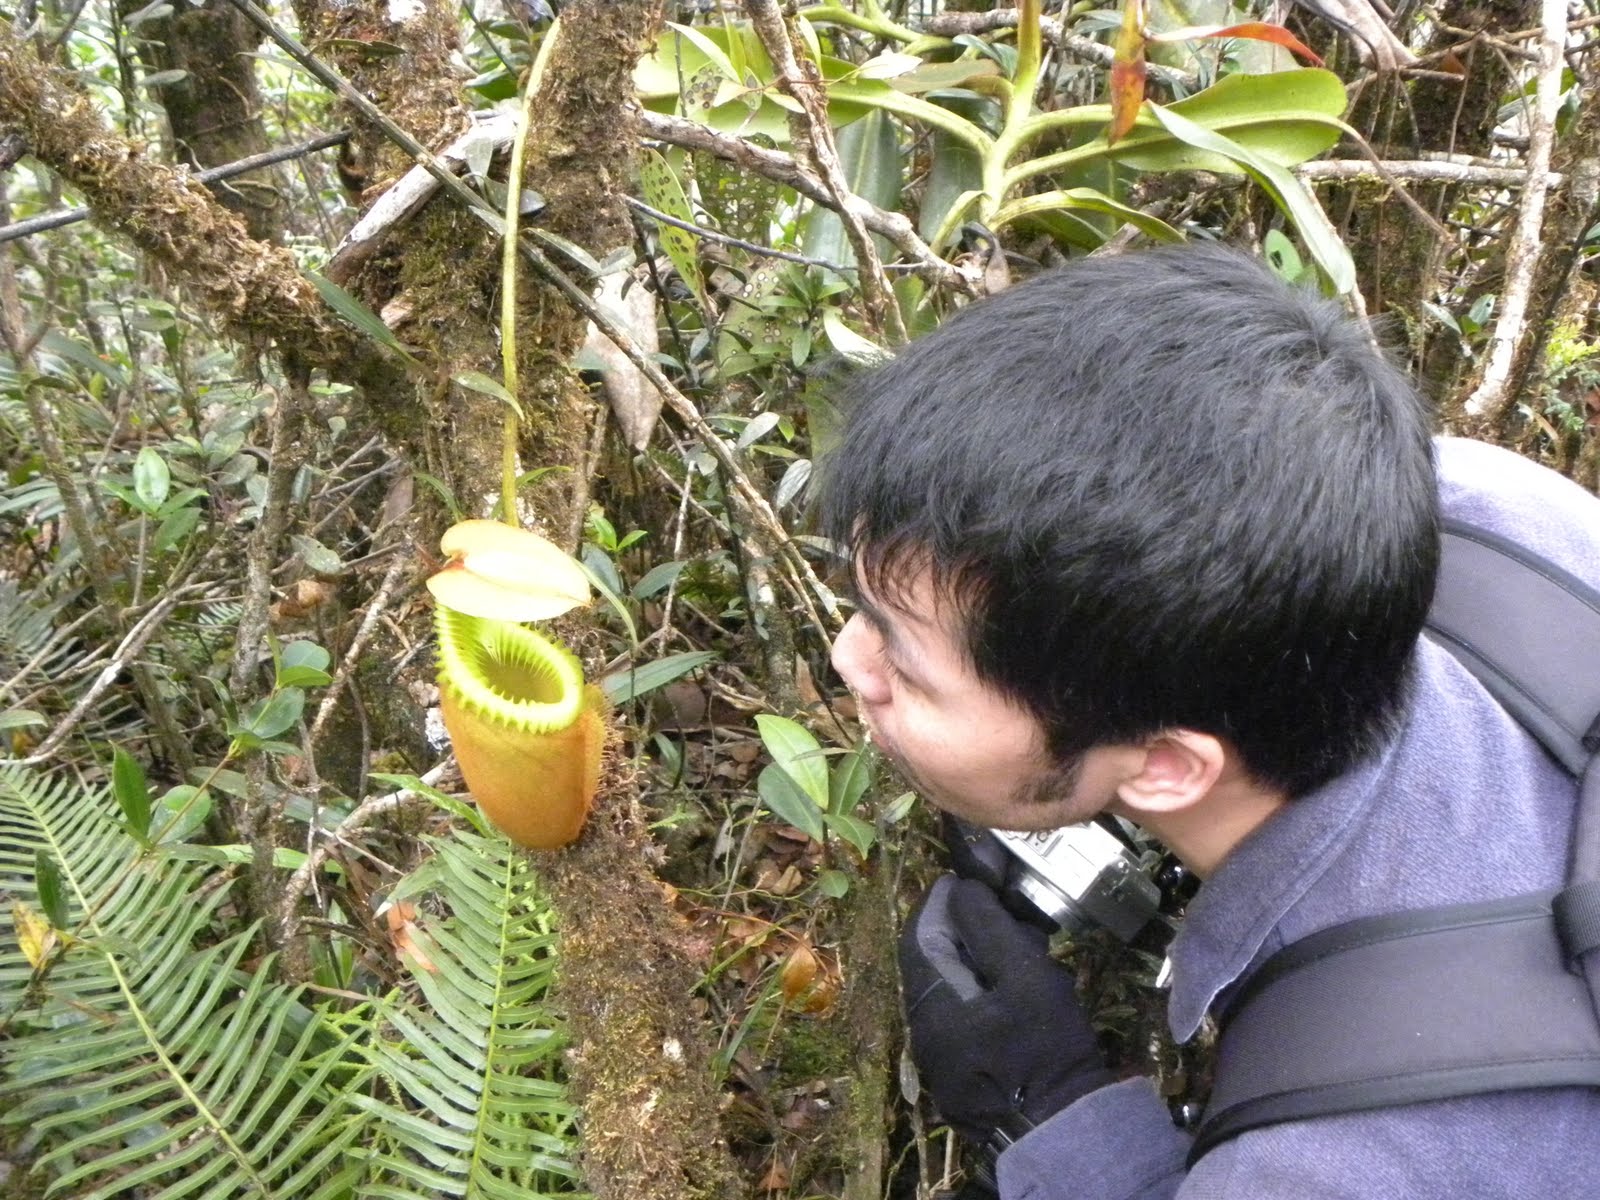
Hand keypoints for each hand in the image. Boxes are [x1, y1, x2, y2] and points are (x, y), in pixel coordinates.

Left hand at [899, 875, 1110, 1144]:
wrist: (1062, 1131)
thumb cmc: (1044, 1050)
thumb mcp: (1025, 977)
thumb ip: (990, 929)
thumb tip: (961, 890)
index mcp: (930, 1004)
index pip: (918, 936)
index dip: (937, 902)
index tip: (962, 879)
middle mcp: (923, 1030)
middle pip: (931, 961)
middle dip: (962, 928)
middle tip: (999, 908)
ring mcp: (939, 1056)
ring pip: (949, 988)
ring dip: (976, 959)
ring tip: (1017, 943)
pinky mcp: (960, 1072)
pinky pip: (962, 1016)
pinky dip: (982, 990)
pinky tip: (1015, 986)